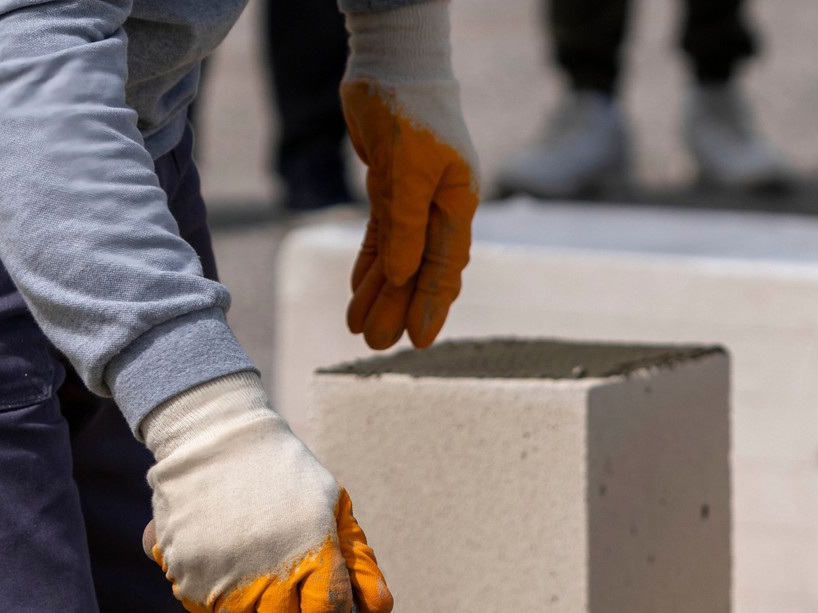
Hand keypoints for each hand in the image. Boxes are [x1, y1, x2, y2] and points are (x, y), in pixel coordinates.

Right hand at [139, 372, 393, 612]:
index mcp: (314, 555)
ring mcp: (223, 576)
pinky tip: (220, 562)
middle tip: (285, 593)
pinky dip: (211, 594)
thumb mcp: (335, 509)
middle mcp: (268, 573)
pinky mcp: (185, 573)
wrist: (215, 436)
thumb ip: (359, 564)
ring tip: (250, 575)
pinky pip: (201, 608)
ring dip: (247, 610)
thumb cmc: (285, 475)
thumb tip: (377, 611)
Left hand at [342, 0, 480, 349]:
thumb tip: (401, 277)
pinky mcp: (391, 188)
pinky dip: (371, 263)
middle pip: (420, 269)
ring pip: (398, 256)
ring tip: (360, 329)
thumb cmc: (409, 111)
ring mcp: (416, 198)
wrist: (392, 62)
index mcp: (458, 203)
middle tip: (377, 345)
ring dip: (380, 292)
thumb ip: (404, 225)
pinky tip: (360, 289)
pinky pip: (382, 236)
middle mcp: (441, 206)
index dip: (430, 305)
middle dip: (398, 307)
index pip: (444, 266)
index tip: (417, 341)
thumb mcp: (407, 171)